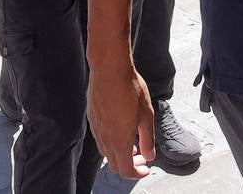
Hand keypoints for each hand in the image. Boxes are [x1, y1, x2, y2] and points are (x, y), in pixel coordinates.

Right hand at [87, 63, 154, 179]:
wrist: (109, 69)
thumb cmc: (130, 88)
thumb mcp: (146, 114)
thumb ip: (148, 138)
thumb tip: (149, 156)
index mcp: (119, 140)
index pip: (126, 170)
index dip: (137, 174)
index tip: (146, 170)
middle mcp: (105, 139)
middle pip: (115, 165)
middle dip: (130, 166)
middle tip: (142, 158)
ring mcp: (96, 129)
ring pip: (107, 153)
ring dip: (121, 154)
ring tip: (134, 144)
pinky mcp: (92, 119)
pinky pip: (101, 139)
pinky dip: (112, 143)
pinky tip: (121, 130)